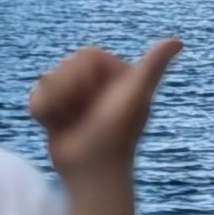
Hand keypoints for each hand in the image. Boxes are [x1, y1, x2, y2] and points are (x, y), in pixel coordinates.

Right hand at [31, 38, 180, 181]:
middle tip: (81, 114)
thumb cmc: (115, 137)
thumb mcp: (134, 98)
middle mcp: (96, 81)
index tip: (94, 98)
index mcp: (115, 73)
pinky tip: (55, 126)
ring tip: (69, 123)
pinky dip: (43, 112)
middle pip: (63, 66)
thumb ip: (152, 67)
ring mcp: (75, 94)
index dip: (82, 75)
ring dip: (54, 104)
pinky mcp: (56, 108)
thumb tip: (177, 41)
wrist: (91, 173)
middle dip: (67, 91)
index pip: (85, 54)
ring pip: (47, 79)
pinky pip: (36, 96)